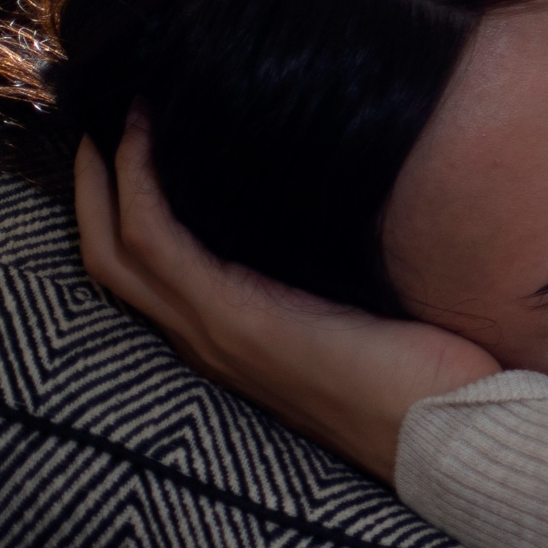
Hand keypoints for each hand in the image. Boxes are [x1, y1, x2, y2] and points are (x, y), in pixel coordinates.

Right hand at [72, 116, 501, 482]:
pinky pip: (161, 242)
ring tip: (121, 112)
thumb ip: (337, 280)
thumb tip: (352, 218)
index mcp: (235, 342)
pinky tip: (147, 139)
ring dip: (110, 175)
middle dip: (97, 185)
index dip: (125, 211)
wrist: (450, 435)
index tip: (132, 144)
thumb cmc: (427, 377)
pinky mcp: (242, 321)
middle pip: (112, 257)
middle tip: (101, 117)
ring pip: (121, 247)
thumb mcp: (366, 316)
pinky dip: (142, 186)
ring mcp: (218, 333)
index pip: (149, 275)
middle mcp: (210, 341)